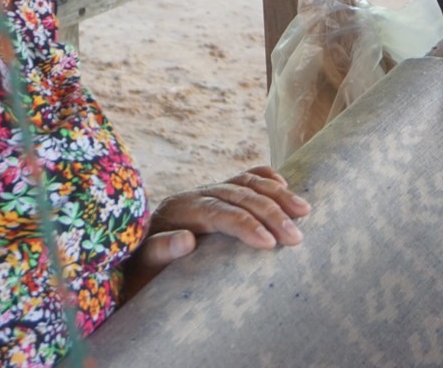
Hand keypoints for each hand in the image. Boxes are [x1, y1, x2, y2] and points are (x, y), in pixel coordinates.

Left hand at [121, 166, 310, 298]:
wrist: (138, 253)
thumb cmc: (143, 265)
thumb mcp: (145, 263)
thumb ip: (161, 250)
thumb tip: (186, 239)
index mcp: (181, 210)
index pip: (219, 212)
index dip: (245, 225)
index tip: (269, 243)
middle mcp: (198, 194)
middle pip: (240, 196)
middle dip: (271, 213)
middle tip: (296, 237)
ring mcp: (210, 190)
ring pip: (248, 183)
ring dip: (278, 195)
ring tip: (304, 211)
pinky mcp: (220, 193)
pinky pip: (246, 177)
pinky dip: (267, 178)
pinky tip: (285, 187)